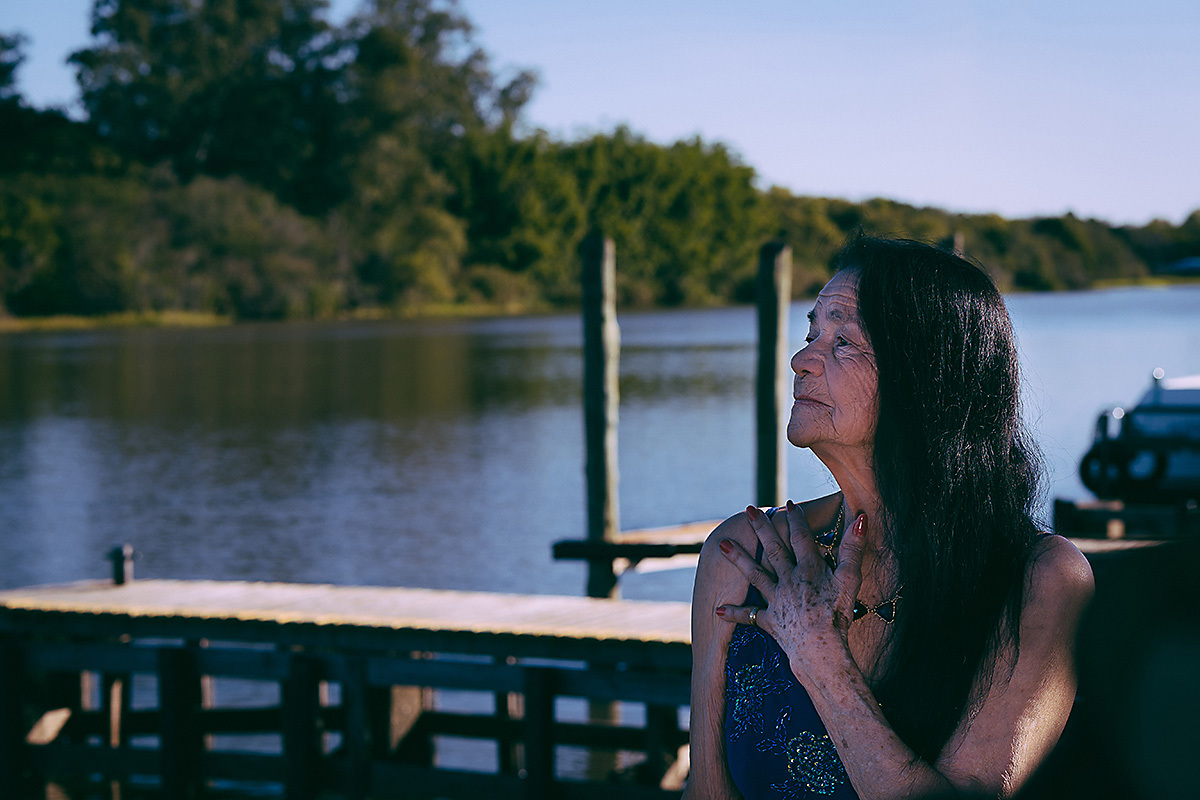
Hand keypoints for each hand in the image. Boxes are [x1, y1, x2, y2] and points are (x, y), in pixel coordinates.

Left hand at [716, 501, 867, 677]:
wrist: (821, 649)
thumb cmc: (838, 615)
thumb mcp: (850, 579)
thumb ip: (853, 548)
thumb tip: (861, 519)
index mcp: (809, 568)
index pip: (801, 537)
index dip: (796, 519)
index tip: (789, 505)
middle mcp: (788, 579)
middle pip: (773, 548)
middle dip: (762, 528)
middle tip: (749, 510)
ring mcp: (776, 599)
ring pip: (754, 574)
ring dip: (738, 558)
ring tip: (722, 544)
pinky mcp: (770, 621)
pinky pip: (749, 616)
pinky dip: (734, 614)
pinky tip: (718, 609)